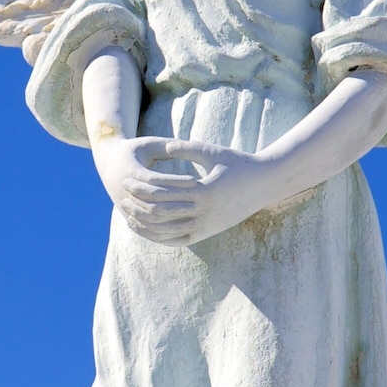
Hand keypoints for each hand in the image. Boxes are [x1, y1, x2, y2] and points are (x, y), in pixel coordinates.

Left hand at [106, 139, 290, 246]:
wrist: (264, 184)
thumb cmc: (239, 163)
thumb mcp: (213, 151)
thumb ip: (188, 148)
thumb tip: (165, 145)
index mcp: (204, 190)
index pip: (163, 192)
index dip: (142, 187)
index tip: (127, 180)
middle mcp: (205, 212)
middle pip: (162, 213)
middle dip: (139, 206)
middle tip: (122, 197)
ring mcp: (207, 226)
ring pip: (168, 231)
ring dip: (146, 225)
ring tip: (129, 216)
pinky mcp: (208, 233)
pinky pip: (179, 241)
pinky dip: (161, 237)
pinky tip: (148, 230)